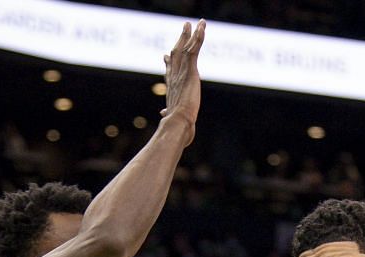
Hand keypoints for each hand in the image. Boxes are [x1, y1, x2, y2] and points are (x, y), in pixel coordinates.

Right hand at [159, 20, 204, 136]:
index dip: (169, 63)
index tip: (167, 55)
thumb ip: (167, 113)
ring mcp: (182, 73)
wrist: (178, 123)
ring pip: (185, 48)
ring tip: (194, 23)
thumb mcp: (171, 116)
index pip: (170, 72)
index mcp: (172, 88)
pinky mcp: (191, 71)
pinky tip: (201, 28)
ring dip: (189, 34)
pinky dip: (198, 38)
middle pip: (176, 54)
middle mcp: (175, 77)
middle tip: (185, 28)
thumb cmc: (176, 125)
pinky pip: (194, 50)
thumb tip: (163, 114)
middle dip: (180, 40)